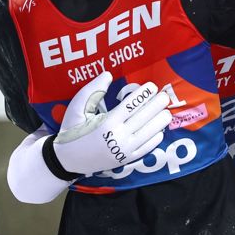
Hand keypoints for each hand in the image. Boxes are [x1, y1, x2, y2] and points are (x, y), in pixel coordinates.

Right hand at [52, 71, 172, 175]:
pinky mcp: (126, 160)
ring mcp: (124, 150)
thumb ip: (92, 90)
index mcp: (107, 123)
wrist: (68, 159)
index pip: (131, 105)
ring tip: (166, 111)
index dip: (144, 94)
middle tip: (165, 96)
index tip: (152, 86)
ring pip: (150, 133)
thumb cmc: (72, 129)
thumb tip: (108, 74)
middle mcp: (118, 137)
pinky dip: (156, 137)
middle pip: (144, 118)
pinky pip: (147, 148)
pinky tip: (160, 129)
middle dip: (157, 105)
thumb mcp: (76, 108)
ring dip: (160, 121)